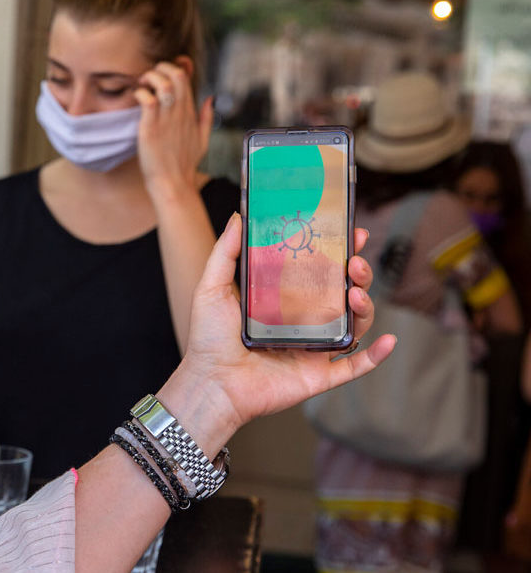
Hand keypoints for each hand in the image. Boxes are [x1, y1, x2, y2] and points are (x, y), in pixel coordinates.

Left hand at [135, 61, 212, 192]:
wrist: (173, 184)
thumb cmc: (184, 164)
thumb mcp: (202, 139)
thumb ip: (206, 117)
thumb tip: (210, 98)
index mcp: (189, 112)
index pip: (185, 77)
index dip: (174, 66)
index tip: (161, 73)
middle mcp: (180, 112)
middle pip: (177, 75)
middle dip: (161, 67)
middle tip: (148, 78)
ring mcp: (167, 120)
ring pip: (164, 84)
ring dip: (151, 78)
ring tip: (142, 85)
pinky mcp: (151, 129)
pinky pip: (148, 101)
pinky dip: (141, 94)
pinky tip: (136, 98)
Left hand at [162, 214, 394, 447]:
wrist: (212, 383)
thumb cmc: (209, 338)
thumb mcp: (212, 287)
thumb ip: (226, 252)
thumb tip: (240, 216)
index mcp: (283, 299)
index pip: (319, 269)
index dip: (338, 250)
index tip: (351, 230)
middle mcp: (303, 321)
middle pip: (343, 292)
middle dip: (358, 273)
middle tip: (354, 261)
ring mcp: (314, 347)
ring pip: (355, 324)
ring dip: (365, 305)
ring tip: (355, 292)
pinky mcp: (319, 374)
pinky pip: (356, 365)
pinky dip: (377, 355)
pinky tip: (390, 340)